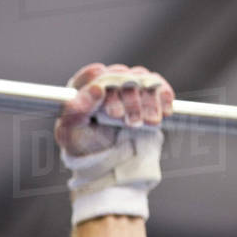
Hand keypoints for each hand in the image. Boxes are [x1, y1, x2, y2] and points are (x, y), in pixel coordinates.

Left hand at [55, 63, 173, 156]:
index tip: (112, 112)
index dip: (105, 89)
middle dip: (129, 100)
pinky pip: (158, 86)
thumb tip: (96, 88)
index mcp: (82, 88)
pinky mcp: (146, 92)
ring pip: (141, 80)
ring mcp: (127, 85)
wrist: (108, 161)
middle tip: (131, 123)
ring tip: (148, 123)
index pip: (93, 75)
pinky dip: (164, 97)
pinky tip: (165, 112)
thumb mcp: (71, 134)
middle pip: (121, 77)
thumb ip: (76, 111)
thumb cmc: (85, 147)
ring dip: (148, 102)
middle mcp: (106, 82)